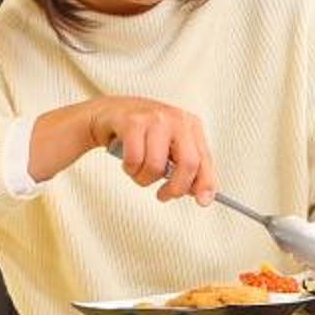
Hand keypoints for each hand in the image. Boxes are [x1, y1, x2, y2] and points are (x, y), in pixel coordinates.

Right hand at [85, 97, 215, 203]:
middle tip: (163, 195)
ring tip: (138, 170)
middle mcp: (177, 119)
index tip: (203, 201)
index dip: (205, 184)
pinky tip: (128, 162)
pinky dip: (129, 169)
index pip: (204, 160)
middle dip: (175, 188)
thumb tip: (200, 194)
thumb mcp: (169, 147)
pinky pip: (134, 160)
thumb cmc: (142, 133)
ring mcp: (155, 119)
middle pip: (188, 164)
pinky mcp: (133, 122)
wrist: (108, 113)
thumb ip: (185, 167)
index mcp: (191, 125)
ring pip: (156, 166)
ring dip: (144, 178)